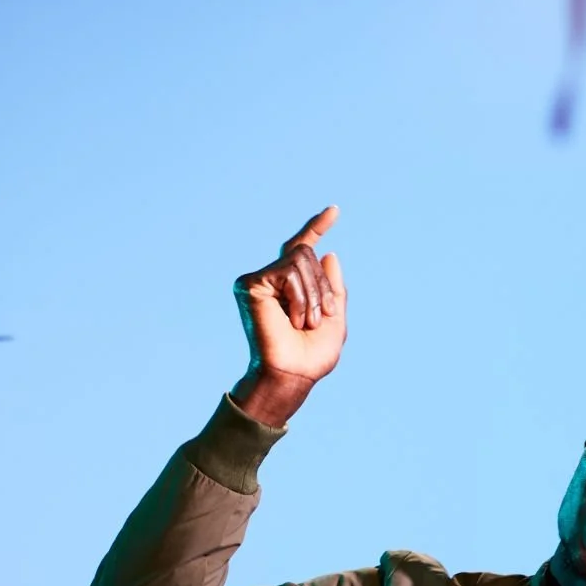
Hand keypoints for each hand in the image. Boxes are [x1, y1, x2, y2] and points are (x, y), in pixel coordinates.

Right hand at [230, 206, 346, 427]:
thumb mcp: (333, 319)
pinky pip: (288, 271)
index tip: (334, 210)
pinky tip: (292, 318)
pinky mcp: (250, 284)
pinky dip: (299, 296)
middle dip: (322, 287)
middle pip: (307, 253)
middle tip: (318, 319)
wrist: (292, 375)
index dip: (317, 228)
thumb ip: (333, 288)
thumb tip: (328, 253)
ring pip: (300, 259)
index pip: (303, 249)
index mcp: (291, 287)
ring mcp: (259, 280)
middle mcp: (273, 279)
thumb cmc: (311, 356)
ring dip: (312, 295)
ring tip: (304, 323)